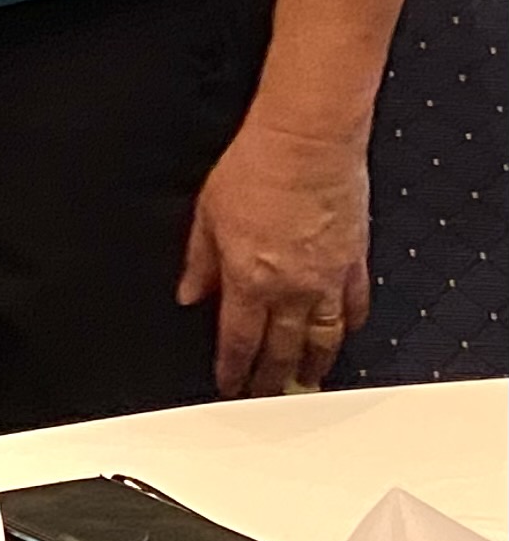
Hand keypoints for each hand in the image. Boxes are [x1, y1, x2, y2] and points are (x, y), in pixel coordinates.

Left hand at [178, 113, 370, 395]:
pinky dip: (348, 326)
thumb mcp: (206, 215)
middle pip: (281, 349)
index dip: (232, 370)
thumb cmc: (257, 168)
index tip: (229, 386)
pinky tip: (342, 335)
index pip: (237, 340)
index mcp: (248, 279)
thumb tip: (187, 294)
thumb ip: (198, 262)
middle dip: (271, 379)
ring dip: (313, 365)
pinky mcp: (354, 261)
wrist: (307, 143)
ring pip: (322, 337)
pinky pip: (354, 306)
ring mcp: (327, 278)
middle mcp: (290, 287)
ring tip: (306, 381)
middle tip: (266, 397)